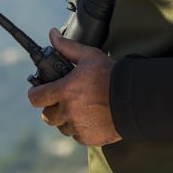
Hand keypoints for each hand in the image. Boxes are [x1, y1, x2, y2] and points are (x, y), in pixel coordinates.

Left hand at [27, 29, 121, 145]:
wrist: (136, 98)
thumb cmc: (112, 75)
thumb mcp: (89, 56)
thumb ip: (67, 47)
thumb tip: (52, 34)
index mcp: (65, 91)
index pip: (36, 98)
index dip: (35, 94)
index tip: (38, 92)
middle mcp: (69, 111)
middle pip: (47, 116)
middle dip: (51, 108)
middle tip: (61, 101)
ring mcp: (79, 127)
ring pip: (62, 127)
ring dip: (65, 120)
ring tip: (78, 109)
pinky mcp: (89, 138)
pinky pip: (77, 136)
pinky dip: (80, 129)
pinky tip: (90, 118)